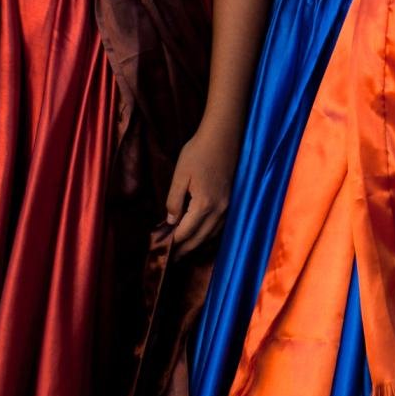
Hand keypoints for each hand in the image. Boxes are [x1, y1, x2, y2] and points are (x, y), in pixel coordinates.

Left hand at [166, 124, 236, 254]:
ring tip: (185, 251)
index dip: (173, 243)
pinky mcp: (232, 201)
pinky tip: (202, 235)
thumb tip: (171, 221)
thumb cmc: (198, 152)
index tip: (162, 250)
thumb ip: (174, 200)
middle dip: (185, 250)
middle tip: (172, 259)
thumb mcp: (180, 175)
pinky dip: (209, 235)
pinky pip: (220, 226)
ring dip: (198, 245)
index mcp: (204, 205)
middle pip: (200, 239)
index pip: (186, 232)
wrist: (224, 136)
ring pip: (212, 235)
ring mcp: (228, 207)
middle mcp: (219, 210)